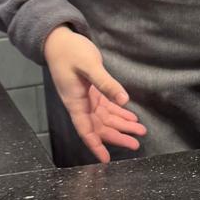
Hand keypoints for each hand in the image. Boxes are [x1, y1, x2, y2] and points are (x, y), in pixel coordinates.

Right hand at [43, 25, 146, 163]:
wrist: (58, 40)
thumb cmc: (70, 52)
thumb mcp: (89, 65)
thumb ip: (106, 83)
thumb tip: (124, 100)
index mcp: (75, 102)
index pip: (85, 129)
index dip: (95, 145)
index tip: (105, 159)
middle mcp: (81, 104)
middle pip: (100, 127)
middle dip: (117, 136)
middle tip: (137, 144)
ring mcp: (87, 98)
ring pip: (105, 118)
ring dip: (122, 125)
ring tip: (141, 131)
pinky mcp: (92, 91)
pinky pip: (107, 107)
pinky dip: (119, 112)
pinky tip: (131, 118)